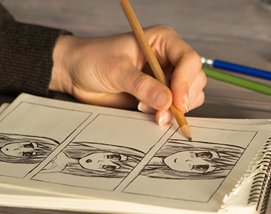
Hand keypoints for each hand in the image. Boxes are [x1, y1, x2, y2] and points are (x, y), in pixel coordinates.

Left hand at [49, 26, 205, 124]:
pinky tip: (151, 113)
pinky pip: (177, 108)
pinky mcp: (160, 95)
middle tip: (162, 112)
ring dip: (176, 109)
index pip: (189, 59)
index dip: (186, 81)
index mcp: (162, 41)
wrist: (74, 73)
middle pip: (196, 79)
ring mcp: (166, 77)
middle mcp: (169, 58)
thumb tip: (167, 100)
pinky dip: (169, 115)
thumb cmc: (92, 60)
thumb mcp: (116, 70)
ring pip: (191, 95)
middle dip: (182, 98)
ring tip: (149, 110)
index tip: (177, 101)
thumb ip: (141, 85)